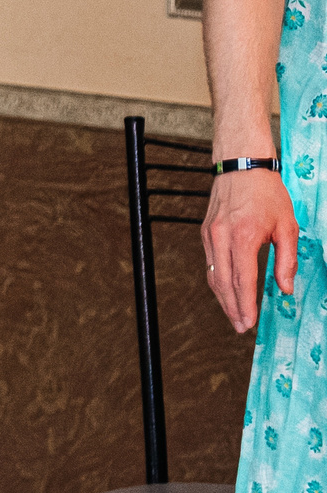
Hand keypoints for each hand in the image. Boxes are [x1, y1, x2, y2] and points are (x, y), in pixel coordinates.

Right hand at [203, 168, 301, 331]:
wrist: (241, 166)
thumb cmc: (266, 193)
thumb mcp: (287, 226)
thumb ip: (286, 260)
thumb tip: (285, 288)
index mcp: (243, 236)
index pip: (242, 280)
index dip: (245, 304)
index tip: (249, 322)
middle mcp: (220, 237)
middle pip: (222, 282)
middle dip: (231, 308)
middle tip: (240, 326)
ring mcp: (209, 235)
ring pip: (212, 275)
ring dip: (222, 297)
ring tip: (233, 314)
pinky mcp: (205, 232)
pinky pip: (209, 263)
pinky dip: (217, 281)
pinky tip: (226, 290)